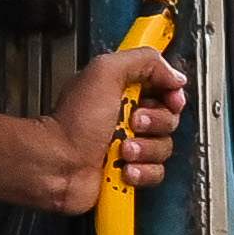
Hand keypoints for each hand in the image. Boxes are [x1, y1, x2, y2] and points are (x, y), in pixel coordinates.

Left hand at [48, 41, 191, 209]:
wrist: (59, 164)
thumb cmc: (74, 122)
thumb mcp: (106, 72)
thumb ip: (143, 61)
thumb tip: (174, 74)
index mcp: (122, 91)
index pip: (164, 88)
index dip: (172, 94)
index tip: (170, 99)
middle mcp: (127, 118)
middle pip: (169, 119)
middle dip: (156, 123)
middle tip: (133, 123)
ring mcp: (130, 146)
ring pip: (163, 148)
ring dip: (146, 149)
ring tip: (122, 149)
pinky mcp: (129, 172)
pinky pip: (155, 173)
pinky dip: (142, 172)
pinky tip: (124, 169)